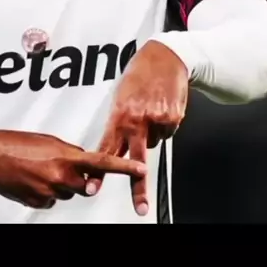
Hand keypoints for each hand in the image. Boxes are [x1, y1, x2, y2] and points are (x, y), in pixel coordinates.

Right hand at [0, 130, 146, 209]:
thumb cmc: (17, 143)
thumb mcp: (50, 141)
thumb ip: (71, 152)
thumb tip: (83, 161)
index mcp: (66, 157)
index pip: (102, 163)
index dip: (124, 167)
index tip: (141, 169)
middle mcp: (60, 177)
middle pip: (86, 187)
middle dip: (80, 180)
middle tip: (61, 167)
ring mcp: (49, 192)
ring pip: (67, 194)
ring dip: (60, 185)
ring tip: (40, 170)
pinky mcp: (37, 202)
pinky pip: (51, 201)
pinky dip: (46, 192)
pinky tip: (33, 180)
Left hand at [86, 40, 188, 216]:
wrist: (165, 57)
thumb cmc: (138, 76)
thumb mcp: (119, 98)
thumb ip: (117, 124)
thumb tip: (112, 148)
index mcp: (119, 115)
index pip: (107, 149)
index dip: (99, 171)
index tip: (93, 187)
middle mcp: (137, 119)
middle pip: (135, 160)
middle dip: (137, 186)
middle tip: (140, 208)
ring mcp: (157, 119)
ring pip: (153, 143)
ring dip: (151, 133)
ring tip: (150, 110)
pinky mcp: (174, 117)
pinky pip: (167, 133)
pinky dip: (165, 125)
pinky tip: (162, 108)